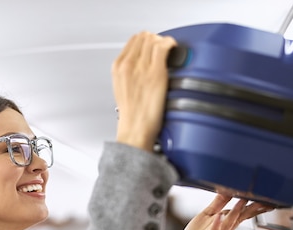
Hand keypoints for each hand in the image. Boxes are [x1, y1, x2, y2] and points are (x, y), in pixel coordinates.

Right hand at [112, 32, 176, 151]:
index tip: (153, 47)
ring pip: (154, 39)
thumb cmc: (132, 115)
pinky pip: (164, 46)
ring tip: (169, 51)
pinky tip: (174, 50)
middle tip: (163, 49)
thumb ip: (129, 73)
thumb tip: (140, 65)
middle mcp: (129, 64)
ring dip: (163, 42)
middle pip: (144, 37)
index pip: (133, 40)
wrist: (135, 129)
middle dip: (155, 40)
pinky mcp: (156, 73)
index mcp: (118, 67)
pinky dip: (171, 44)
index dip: (146, 41)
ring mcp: (142, 67)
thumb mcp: (121, 89)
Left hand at [177, 194, 272, 229]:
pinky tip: (219, 216)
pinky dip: (216, 225)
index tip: (267, 197)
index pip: (244, 212)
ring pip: (228, 224)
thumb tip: (228, 188)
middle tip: (264, 200)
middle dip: (252, 209)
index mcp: (227, 223)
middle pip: (240, 218)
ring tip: (242, 201)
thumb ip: (219, 202)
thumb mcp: (209, 214)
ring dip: (235, 213)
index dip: (255, 205)